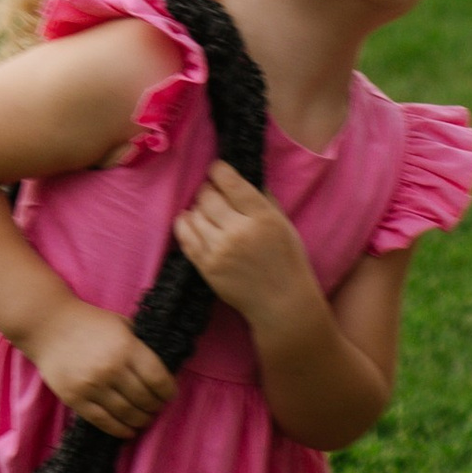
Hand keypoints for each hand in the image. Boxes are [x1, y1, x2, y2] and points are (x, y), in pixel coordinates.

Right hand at [21, 299, 176, 439]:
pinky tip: (128, 431)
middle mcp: (111, 368)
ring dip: (140, 421)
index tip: (169, 395)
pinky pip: (103, 421)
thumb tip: (161, 369)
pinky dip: (119, 430)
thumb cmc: (90, 323)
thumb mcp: (122, 325)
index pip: (158, 379)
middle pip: (144, 399)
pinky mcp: (75, 398)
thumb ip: (140, 346)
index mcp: (127, 348)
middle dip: (155, 407)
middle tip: (156, 408)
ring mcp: (92, 385)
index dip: (168, 392)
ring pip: (126, 413)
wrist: (49, 325)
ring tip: (144, 419)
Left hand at [174, 161, 319, 334]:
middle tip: (211, 192)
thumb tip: (242, 176)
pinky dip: (184, 225)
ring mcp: (219, 250)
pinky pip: (186, 238)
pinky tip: (187, 220)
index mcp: (262, 217)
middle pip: (208, 197)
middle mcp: (238, 231)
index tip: (216, 169)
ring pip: (195, 215)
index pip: (231, 183)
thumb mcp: (284, 224)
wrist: (281, 303)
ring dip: (197, 208)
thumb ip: (263, 200)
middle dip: (208, 190)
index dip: (219, 171)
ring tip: (205, 210)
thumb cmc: (287, 261)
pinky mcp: (206, 267)